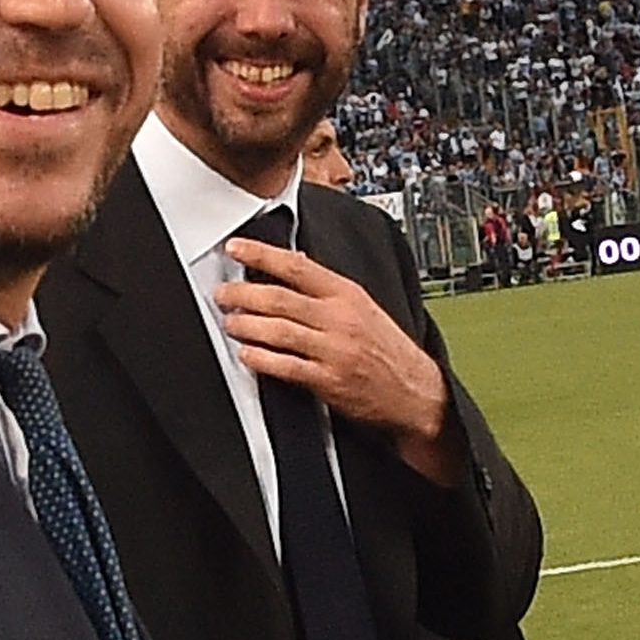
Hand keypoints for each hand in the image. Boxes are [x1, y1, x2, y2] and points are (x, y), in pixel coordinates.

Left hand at [217, 239, 462, 483]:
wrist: (416, 390)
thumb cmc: (387, 348)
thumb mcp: (364, 306)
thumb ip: (328, 289)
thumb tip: (293, 265)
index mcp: (347, 294)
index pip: (297, 266)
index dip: (261, 254)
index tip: (236, 248)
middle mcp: (340, 319)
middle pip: (281, 298)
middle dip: (244, 294)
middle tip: (223, 293)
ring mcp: (334, 350)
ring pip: (279, 331)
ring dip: (246, 325)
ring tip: (229, 322)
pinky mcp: (329, 380)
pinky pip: (287, 367)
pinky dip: (262, 359)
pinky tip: (247, 354)